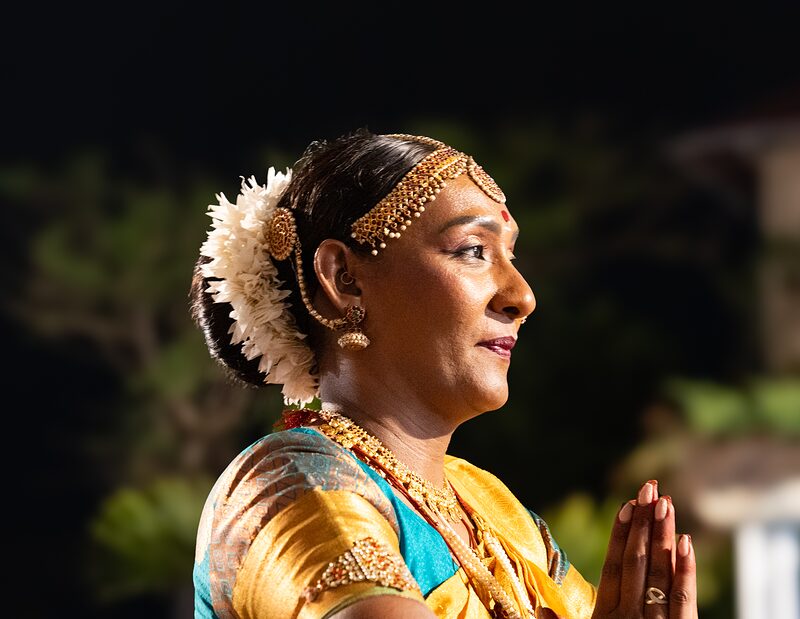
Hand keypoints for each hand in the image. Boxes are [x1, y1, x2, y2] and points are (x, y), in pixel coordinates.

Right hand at [591, 481, 697, 618]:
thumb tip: (545, 605)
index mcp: (605, 614)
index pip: (612, 565)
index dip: (619, 532)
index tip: (626, 503)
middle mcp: (628, 614)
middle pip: (635, 560)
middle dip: (641, 521)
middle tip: (648, 488)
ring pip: (659, 571)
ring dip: (661, 534)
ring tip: (665, 502)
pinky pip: (684, 598)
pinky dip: (685, 569)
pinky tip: (686, 540)